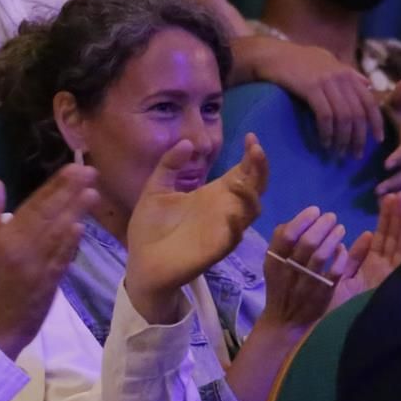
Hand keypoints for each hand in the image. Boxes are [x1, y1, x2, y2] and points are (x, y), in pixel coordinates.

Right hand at [0, 165, 97, 359]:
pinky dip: (69, 244)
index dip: (54, 186)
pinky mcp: (48, 281)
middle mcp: (20, 246)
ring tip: (93, 193)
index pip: (33, 204)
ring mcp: (35, 264)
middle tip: (89, 171)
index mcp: (6, 235)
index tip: (72, 168)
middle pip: (47, 214)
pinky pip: (59, 259)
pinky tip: (81, 228)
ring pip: (56, 234)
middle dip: (69, 192)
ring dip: (75, 212)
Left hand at [124, 134, 266, 323]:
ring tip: (239, 179)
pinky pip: (235, 236)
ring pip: (251, 210)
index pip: (242, 172)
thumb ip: (169, 165)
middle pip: (255, 187)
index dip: (251, 156)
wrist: (140, 263)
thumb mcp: (155, 189)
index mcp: (212, 194)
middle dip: (260, 169)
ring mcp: (224, 229)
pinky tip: (232, 213)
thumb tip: (187, 142)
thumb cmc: (150, 228)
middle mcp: (224, 209)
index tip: (251, 137)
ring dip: (251, 194)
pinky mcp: (217, 248)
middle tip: (256, 150)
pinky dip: (237, 224)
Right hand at [253, 39, 382, 157]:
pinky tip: (324, 143)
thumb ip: (349, 74)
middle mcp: (342, 77)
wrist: (274, 55)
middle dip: (358, 138)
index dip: (376, 123)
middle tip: (355, 155)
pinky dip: (327, 132)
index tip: (378, 141)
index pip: (370, 102)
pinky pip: (325, 116)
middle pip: (358, 114)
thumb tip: (368, 85)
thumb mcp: (329, 63)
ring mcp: (327, 82)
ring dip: (342, 139)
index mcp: (348, 74)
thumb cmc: (300, 60)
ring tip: (338, 154)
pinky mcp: (311, 88)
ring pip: (343, 117)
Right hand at [257, 206, 346, 330]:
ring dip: (333, 238)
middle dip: (322, 225)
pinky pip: (333, 273)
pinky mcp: (322, 294)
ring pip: (320, 256)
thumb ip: (280, 242)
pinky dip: (340, 258)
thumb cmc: (281, 287)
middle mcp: (288, 272)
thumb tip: (296, 220)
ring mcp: (306, 284)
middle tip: (331, 217)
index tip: (315, 210)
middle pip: (306, 243)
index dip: (302, 220)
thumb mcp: (273, 264)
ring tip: (340, 228)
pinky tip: (343, 250)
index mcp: (274, 262)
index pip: (286, 236)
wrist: (285, 321)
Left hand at [330, 192, 400, 307]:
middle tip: (400, 194)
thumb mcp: (339, 277)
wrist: (332, 333)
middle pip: (393, 238)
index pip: (381, 237)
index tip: (389, 199)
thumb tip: (360, 237)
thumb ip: (350, 258)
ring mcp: (391, 279)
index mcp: (371, 266)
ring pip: (400, 248)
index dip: (386, 218)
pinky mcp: (392, 289)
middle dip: (397, 217)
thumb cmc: (332, 308)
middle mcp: (384, 270)